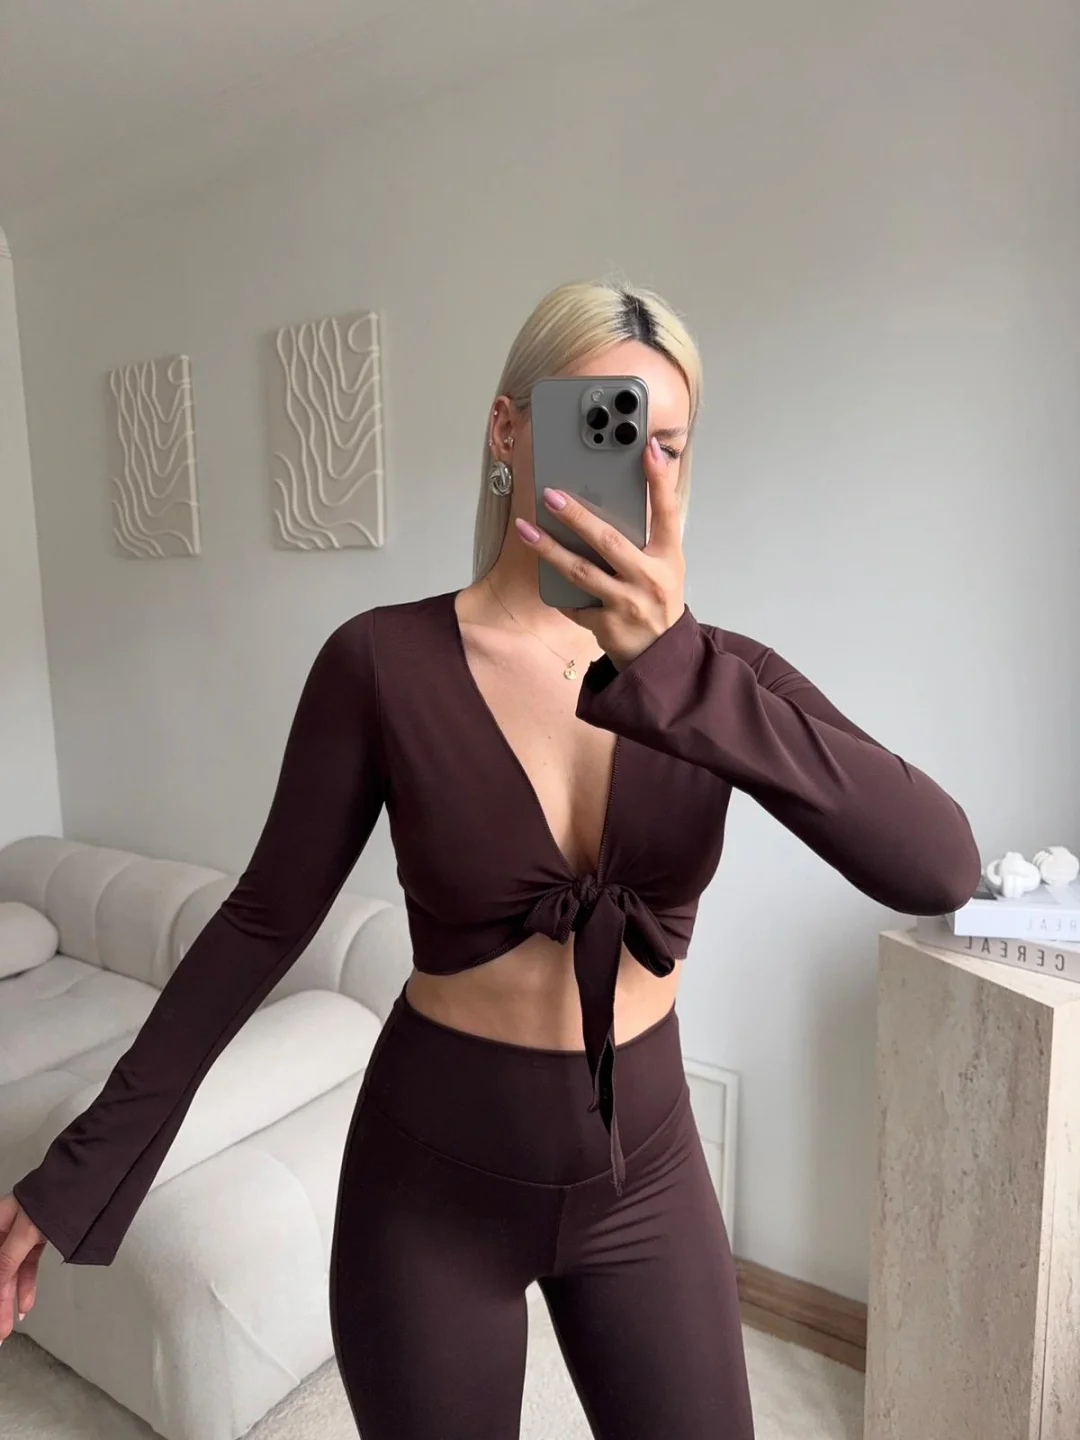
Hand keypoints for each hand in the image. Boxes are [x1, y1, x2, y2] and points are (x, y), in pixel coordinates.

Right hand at [0, 1194, 45, 1342]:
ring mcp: (20, 1234)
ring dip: (9, 1300)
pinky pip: (26, 1266)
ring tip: (8, 1327)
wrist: (86, 1176)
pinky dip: (25, 1285)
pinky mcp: (35, 1238)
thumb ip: (8, 1257)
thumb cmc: (55, 1194)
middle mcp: (4, 1229)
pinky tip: (25, 1304)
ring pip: (10, 1272)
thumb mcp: (27, 1229)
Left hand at [514, 435, 685, 668]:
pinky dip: (556, 589)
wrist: (660, 654)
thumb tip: (614, 494)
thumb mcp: (665, 564)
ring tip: (526, 529)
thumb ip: (646, 533)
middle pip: (608, 541)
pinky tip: (540, 571)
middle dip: (576, 517)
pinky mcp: (607, 625)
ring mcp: (627, 603)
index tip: (648, 448)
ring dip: (549, 549)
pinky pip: (573, 602)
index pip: (666, 511)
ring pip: (580, 572)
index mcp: (668, 556)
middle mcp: (649, 578)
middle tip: (550, 495)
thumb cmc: (658, 598)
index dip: (659, 479)